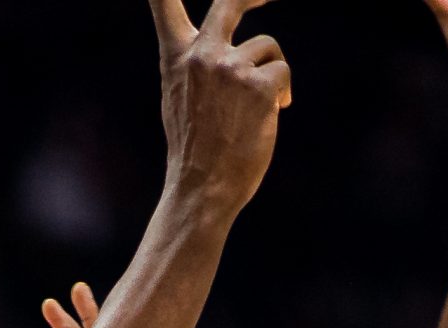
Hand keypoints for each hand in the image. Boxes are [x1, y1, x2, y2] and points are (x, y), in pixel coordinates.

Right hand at [151, 0, 289, 213]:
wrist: (202, 188)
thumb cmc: (195, 149)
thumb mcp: (180, 95)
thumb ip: (196, 63)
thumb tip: (226, 54)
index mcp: (177, 53)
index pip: (164, 0)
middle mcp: (202, 53)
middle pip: (232, 0)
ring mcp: (230, 68)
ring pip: (268, 49)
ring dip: (273, 77)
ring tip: (263, 108)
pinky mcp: (258, 87)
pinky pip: (282, 73)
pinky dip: (283, 93)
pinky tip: (274, 113)